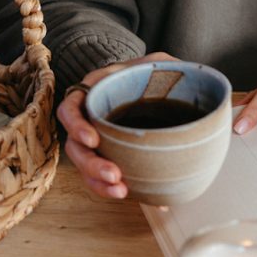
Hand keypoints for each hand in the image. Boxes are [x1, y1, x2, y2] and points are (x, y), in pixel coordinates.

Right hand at [56, 52, 174, 199]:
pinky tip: (127, 193)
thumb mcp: (160, 64)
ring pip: (84, 165)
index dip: (75, 125)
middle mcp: (90, 116)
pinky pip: (99, 177)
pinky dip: (108, 188)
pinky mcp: (108, 156)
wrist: (159, 91)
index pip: (70, 108)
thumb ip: (167, 67)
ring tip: (120, 190)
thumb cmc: (156, 75)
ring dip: (98, 181)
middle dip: (91, 164)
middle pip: (75, 145)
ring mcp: (98, 138)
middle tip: (114, 175)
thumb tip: (186, 76)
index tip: (94, 139)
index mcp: (96, 90)